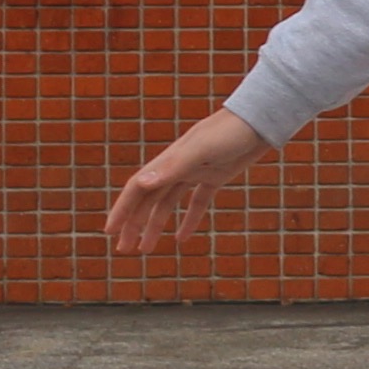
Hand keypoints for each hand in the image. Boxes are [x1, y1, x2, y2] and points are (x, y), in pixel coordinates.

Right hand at [107, 109, 271, 251]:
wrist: (258, 119)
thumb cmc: (228, 132)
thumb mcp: (200, 150)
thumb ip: (172, 167)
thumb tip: (142, 184)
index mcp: (168, 162)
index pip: (137, 189)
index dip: (122, 210)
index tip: (110, 232)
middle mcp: (177, 167)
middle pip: (148, 200)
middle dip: (133, 224)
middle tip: (123, 249)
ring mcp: (196, 171)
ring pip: (167, 204)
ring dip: (155, 225)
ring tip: (146, 249)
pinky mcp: (216, 176)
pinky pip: (197, 202)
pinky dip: (188, 220)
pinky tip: (182, 239)